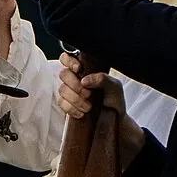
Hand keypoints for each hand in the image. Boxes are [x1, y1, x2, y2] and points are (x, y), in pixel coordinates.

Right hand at [56, 52, 145, 168]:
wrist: (113, 119)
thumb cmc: (114, 99)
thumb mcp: (115, 87)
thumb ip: (103, 79)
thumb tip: (85, 80)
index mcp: (85, 69)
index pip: (68, 57)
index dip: (69, 61)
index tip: (78, 69)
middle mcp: (74, 78)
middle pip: (63, 74)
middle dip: (75, 85)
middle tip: (88, 94)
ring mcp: (68, 91)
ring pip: (61, 89)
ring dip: (75, 99)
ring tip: (88, 107)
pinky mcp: (66, 104)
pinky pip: (61, 103)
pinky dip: (70, 108)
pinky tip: (81, 113)